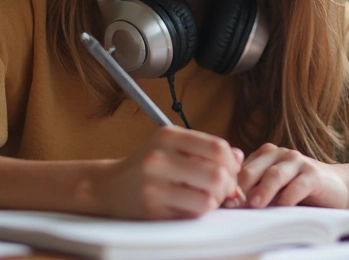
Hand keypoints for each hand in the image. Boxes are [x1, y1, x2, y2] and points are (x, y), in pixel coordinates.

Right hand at [95, 126, 243, 219]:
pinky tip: (193, 206)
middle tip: (223, 190)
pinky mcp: (153, 208)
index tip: (230, 171)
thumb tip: (239, 157)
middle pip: (217, 174)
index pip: (217, 147)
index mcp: (168, 135)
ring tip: (208, 199)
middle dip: (228, 186)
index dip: (232, 162)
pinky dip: (200, 212)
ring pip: (208, 198)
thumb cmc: (148, 166)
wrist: (109, 186)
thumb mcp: (172, 147)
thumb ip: (205, 149)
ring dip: (216, 202)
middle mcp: (159, 157)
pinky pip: (192, 213)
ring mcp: (154, 184)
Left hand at [237, 143, 348, 208]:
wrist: (338, 186)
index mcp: (266, 154)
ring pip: (275, 175)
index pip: (242, 168)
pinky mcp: (313, 174)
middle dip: (242, 187)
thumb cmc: (300, 189)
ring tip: (254, 204)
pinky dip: (288, 196)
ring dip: (263, 191)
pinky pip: (298, 185)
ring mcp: (298, 162)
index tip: (222, 201)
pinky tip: (282, 206)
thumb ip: (255, 189)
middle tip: (233, 204)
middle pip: (254, 169)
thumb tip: (230, 203)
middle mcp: (280, 154)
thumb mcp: (275, 187)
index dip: (231, 186)